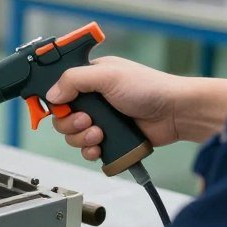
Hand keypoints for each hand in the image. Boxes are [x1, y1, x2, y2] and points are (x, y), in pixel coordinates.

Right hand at [46, 56, 183, 161]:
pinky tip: (100, 146)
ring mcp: (100, 119)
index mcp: (89, 78)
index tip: (58, 109)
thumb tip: (52, 94)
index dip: (54, 101)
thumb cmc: (150, 87)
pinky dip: (90, 151)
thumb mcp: (108, 75)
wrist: (175, 113)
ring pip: (72, 136)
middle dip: (70, 123)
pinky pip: (87, 150)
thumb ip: (75, 80)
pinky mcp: (109, 138)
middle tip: (87, 120)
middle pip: (62, 117)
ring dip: (81, 138)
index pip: (59, 90)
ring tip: (99, 133)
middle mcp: (92, 99)